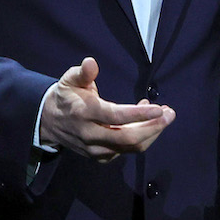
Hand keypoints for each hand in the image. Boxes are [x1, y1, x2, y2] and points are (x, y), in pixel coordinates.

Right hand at [38, 57, 173, 162]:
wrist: (49, 122)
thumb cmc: (65, 96)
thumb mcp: (69, 80)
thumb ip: (82, 73)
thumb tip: (91, 62)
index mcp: (84, 113)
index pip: (116, 116)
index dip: (139, 114)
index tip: (159, 108)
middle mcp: (90, 134)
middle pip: (128, 138)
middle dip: (154, 127)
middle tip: (170, 114)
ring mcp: (95, 149)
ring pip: (130, 147)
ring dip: (151, 133)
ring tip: (163, 116)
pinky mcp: (100, 157)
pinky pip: (126, 151)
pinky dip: (141, 138)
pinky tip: (147, 122)